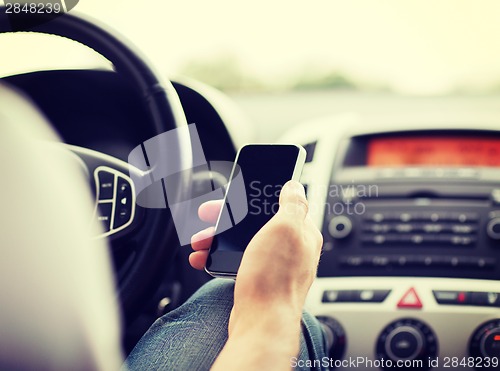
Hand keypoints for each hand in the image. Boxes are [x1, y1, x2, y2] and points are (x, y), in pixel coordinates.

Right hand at [191, 181, 322, 367]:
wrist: (261, 323)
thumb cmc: (275, 279)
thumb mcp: (284, 228)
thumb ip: (292, 203)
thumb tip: (295, 186)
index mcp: (301, 232)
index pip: (280, 203)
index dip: (257, 195)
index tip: (238, 193)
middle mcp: (290, 248)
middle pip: (256, 221)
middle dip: (229, 217)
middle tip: (208, 214)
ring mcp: (274, 265)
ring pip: (243, 241)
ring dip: (218, 237)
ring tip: (200, 241)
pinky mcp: (259, 279)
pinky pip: (237, 260)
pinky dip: (219, 257)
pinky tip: (204, 258)